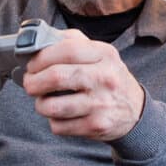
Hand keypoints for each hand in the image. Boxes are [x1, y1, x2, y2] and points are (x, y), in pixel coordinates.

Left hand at [20, 28, 145, 140]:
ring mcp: (101, 104)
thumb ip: (71, 42)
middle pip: (56, 76)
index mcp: (105, 54)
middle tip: (30, 83)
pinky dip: (54, 121)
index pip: (66, 50)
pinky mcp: (96, 126)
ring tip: (44, 101)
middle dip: (33, 81)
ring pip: (52, 106)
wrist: (136, 111)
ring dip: (40, 104)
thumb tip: (38, 40)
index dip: (41, 57)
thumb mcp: (100, 54)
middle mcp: (105, 78)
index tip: (31, 64)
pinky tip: (62, 115)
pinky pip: (59, 126)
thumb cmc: (108, 78)